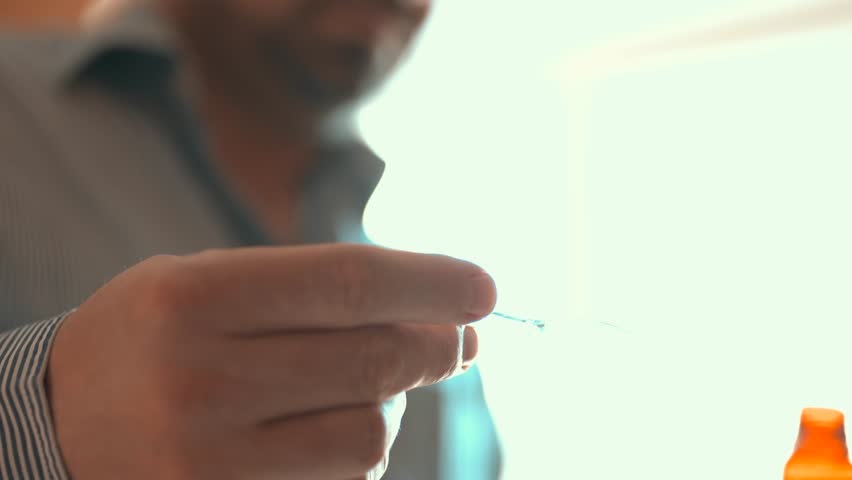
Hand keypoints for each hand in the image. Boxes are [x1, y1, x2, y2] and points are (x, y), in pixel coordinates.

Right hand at [48, 244, 495, 478]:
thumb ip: (320, 293)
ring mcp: (210, 458)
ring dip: (391, 402)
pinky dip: (358, 448)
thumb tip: (447, 321)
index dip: (430, 282)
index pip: (347, 282)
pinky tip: (328, 426)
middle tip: (459, 339)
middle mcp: (199, 379)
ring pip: (369, 433)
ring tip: (361, 384)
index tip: (485, 288)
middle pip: (373, 360)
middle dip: (438, 346)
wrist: (60, 425)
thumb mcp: (214, 285)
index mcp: (193, 298)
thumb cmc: (156, 337)